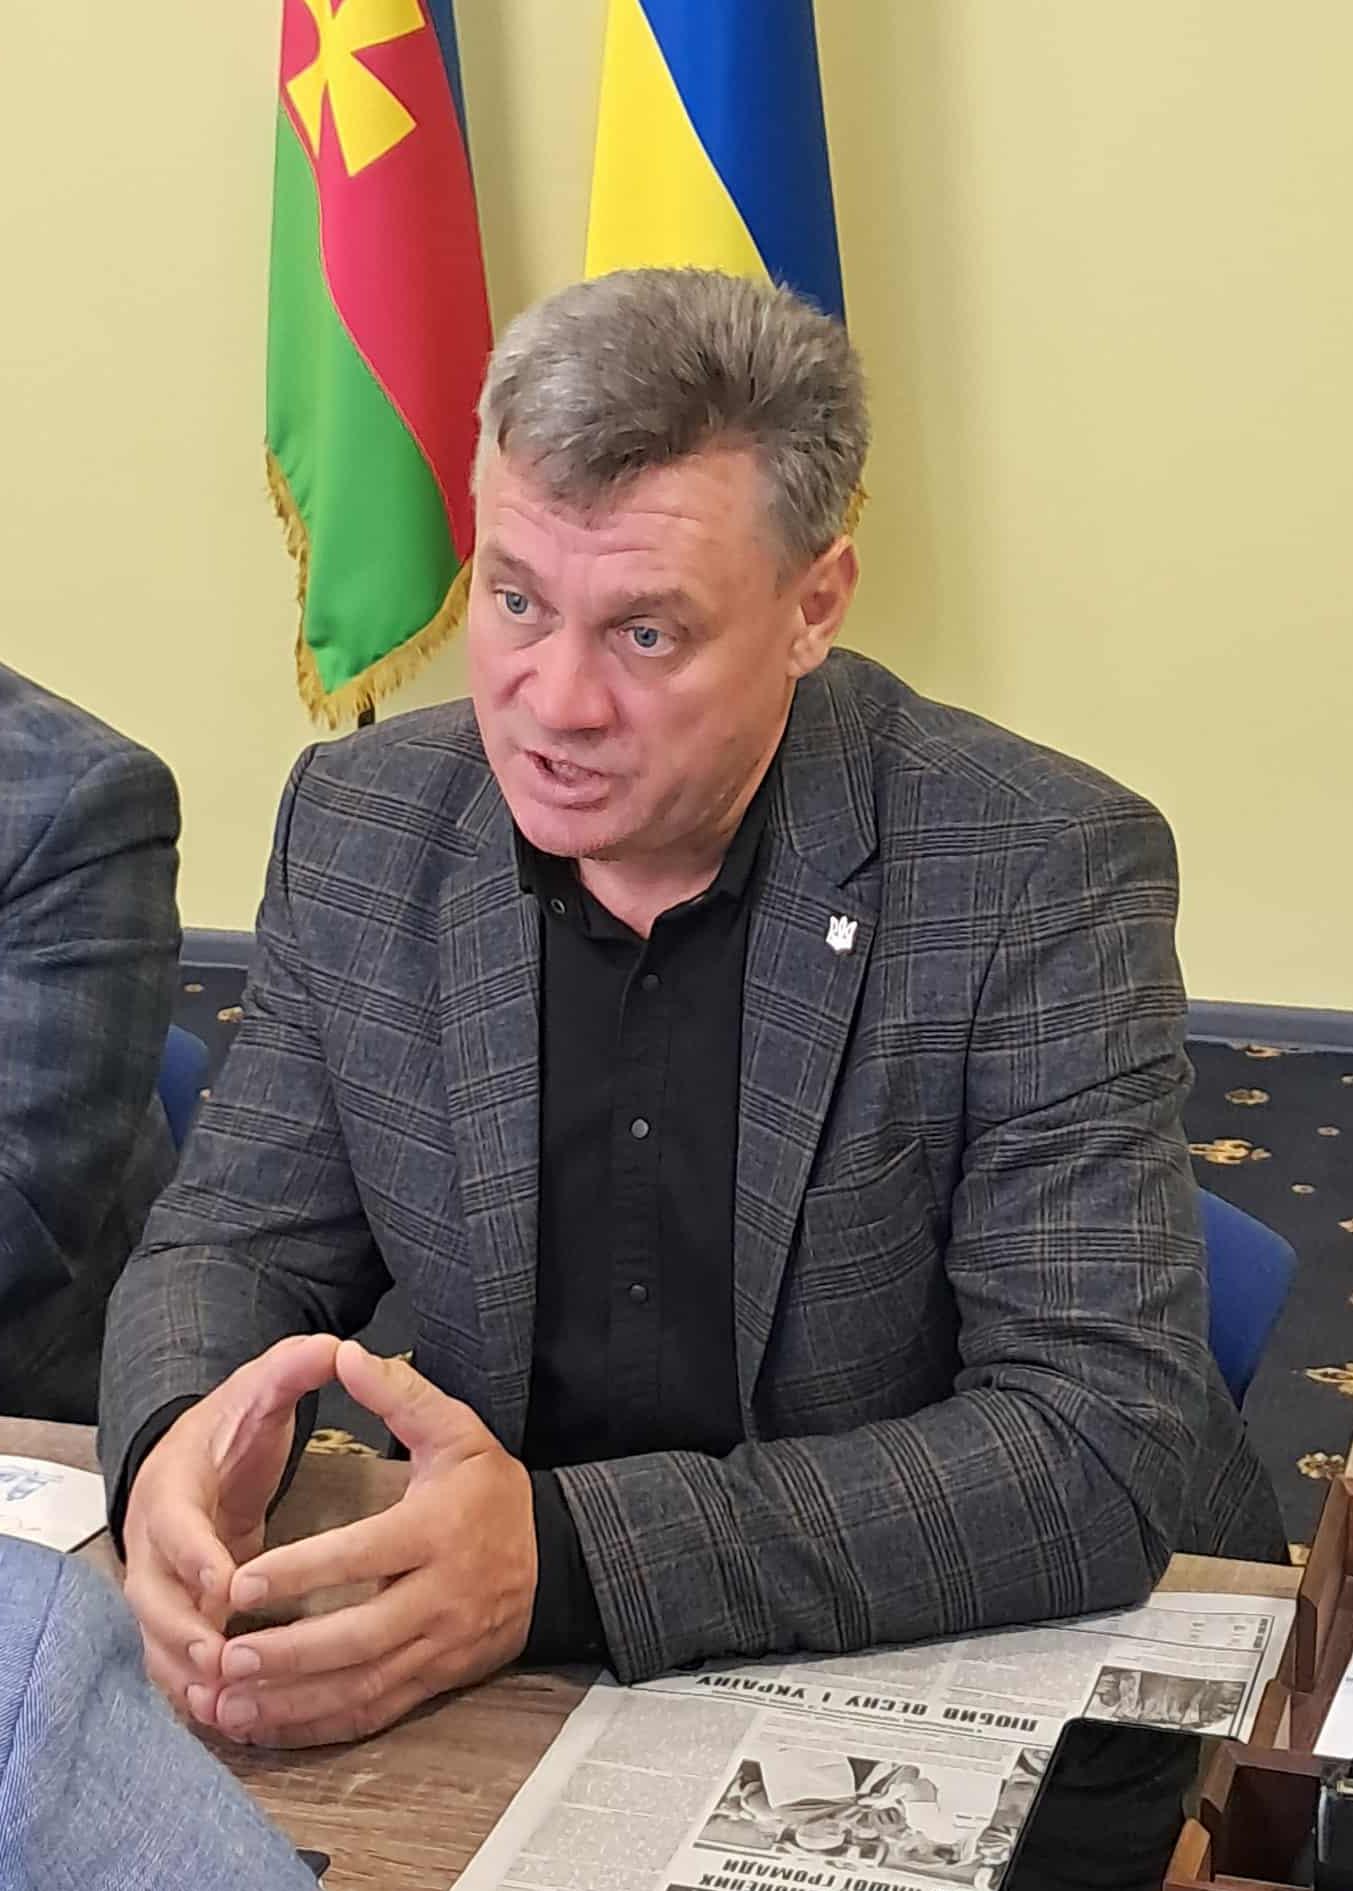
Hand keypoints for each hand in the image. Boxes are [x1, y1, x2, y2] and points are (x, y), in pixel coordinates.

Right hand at [122, 1333, 341, 1728]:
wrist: (200, 1450)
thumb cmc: (235, 1424)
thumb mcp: (261, 1389)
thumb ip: (293, 1368)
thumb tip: (333, 1346)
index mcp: (175, 1482)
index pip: (175, 1521)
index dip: (195, 1552)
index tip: (226, 1582)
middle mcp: (154, 1535)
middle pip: (151, 1590)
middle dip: (182, 1626)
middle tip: (222, 1655)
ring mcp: (158, 1575)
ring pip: (156, 1632)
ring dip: (184, 1668)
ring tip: (223, 1700)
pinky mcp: (173, 1605)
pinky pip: (170, 1652)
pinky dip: (189, 1682)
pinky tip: (224, 1711)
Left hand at [213, 1340, 536, 1747]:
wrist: (552, 1558)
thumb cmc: (490, 1490)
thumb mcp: (457, 1430)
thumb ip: (400, 1394)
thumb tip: (346, 1354)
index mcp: (439, 1530)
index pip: (365, 1554)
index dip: (303, 1572)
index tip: (242, 1582)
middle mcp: (442, 1596)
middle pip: (360, 1636)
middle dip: (288, 1653)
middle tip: (225, 1654)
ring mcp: (441, 1647)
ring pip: (361, 1686)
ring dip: (292, 1701)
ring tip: (228, 1701)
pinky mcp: (436, 1681)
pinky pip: (373, 1714)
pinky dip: (318, 1725)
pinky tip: (269, 1723)